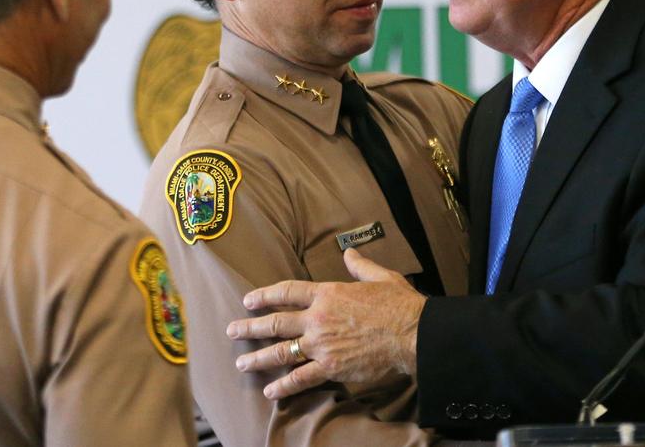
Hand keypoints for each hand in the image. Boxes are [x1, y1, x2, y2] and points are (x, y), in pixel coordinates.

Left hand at [226, 248, 427, 399]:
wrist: (412, 332)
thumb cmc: (398, 303)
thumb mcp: (380, 276)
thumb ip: (360, 265)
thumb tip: (350, 253)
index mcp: (327, 293)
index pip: (287, 292)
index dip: (265, 295)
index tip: (249, 300)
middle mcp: (317, 318)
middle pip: (275, 322)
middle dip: (250, 327)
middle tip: (232, 331)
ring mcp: (321, 344)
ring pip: (281, 351)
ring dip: (258, 358)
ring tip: (242, 363)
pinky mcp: (331, 367)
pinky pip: (301, 378)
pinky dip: (284, 385)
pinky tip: (271, 391)